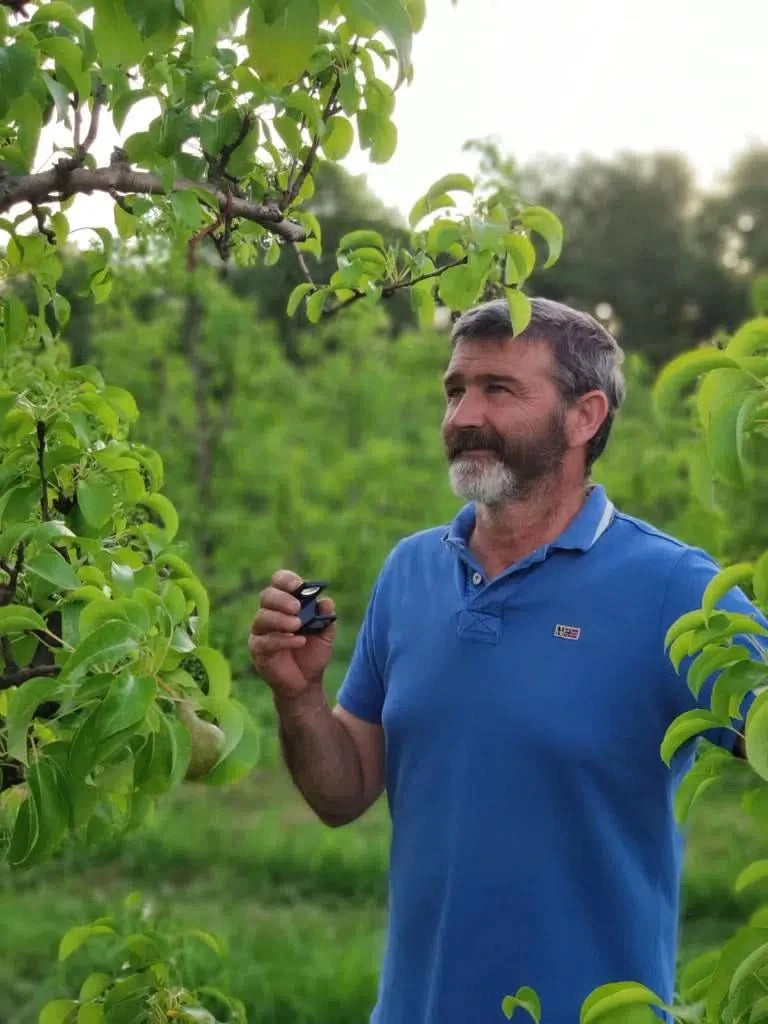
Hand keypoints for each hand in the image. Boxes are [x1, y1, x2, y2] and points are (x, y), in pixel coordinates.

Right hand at [248, 570, 336, 700]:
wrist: (306, 682)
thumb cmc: (312, 653)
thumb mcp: (325, 634)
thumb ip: (325, 618)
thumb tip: (326, 602)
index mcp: (284, 604)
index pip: (278, 582)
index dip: (286, 580)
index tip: (298, 585)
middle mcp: (269, 613)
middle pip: (267, 596)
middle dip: (281, 599)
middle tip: (296, 608)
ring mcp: (260, 631)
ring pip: (262, 617)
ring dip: (281, 619)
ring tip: (298, 625)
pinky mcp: (257, 649)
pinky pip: (265, 641)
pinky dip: (283, 639)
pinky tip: (299, 641)